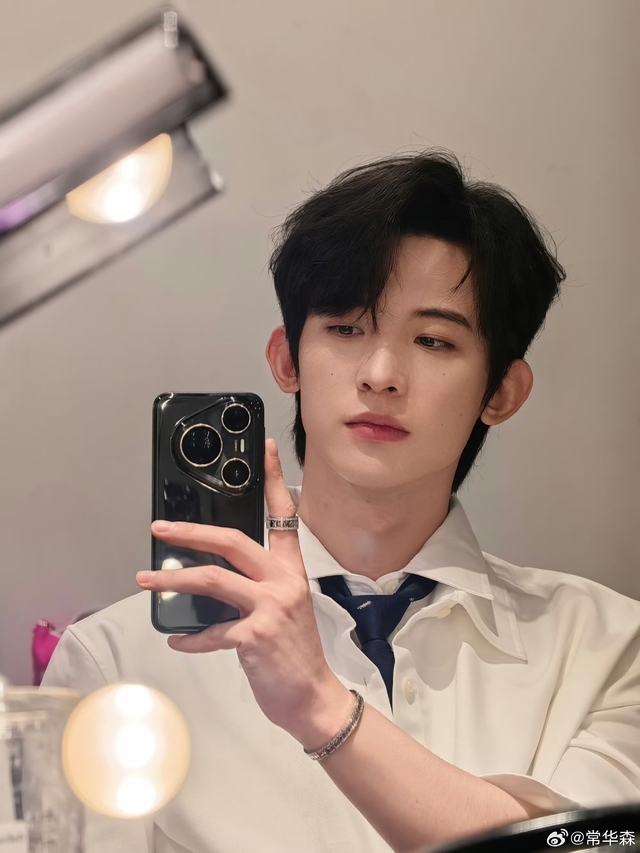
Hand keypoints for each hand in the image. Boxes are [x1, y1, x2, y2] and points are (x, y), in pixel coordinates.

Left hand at [136, 438, 352, 746]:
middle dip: (191, 533)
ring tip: (147, 580)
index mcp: (291, 571)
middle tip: (159, 529)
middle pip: (232, 541)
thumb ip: (258, 587)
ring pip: (213, 579)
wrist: (313, 697)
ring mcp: (270, 608)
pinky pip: (211, 631)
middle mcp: (283, 582)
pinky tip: (178, 640)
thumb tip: (214, 576)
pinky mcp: (255, 636)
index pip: (284, 516)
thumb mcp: (285, 608)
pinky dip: (190, 638)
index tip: (264, 450)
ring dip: (173, 579)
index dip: (274, 481)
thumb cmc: (296, 653)